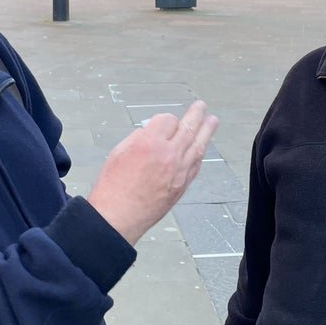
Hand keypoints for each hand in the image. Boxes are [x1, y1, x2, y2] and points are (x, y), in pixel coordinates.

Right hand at [86, 100, 217, 244]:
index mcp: (149, 143)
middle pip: (188, 127)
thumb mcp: (118, 153)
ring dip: (206, 131)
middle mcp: (167, 155)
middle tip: (201, 106)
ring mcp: (178, 171)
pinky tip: (202, 147)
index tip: (164, 121)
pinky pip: (196, 163)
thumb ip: (138, 138)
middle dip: (196, 114)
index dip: (165, 119)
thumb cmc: (113, 188)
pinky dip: (200, 152)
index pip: (167, 120)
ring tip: (212, 120)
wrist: (118, 217)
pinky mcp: (182, 185)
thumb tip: (150, 132)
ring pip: (198, 144)